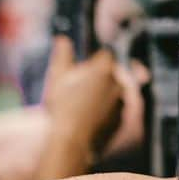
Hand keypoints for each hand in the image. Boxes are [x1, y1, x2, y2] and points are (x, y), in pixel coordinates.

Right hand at [42, 36, 123, 157]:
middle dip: (97, 78)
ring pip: (112, 92)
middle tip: (78, 90)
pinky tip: (87, 118)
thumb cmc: (62, 107)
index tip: (81, 71)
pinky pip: (113, 109)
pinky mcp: (121, 119)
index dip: (92, 62)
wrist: (71, 140)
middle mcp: (117, 83)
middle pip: (109, 73)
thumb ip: (62, 54)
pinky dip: (104, 111)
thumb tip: (63, 39)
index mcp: (103, 68)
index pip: (104, 54)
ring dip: (101, 95)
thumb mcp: (57, 76)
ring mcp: (121, 102)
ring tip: (81, 107)